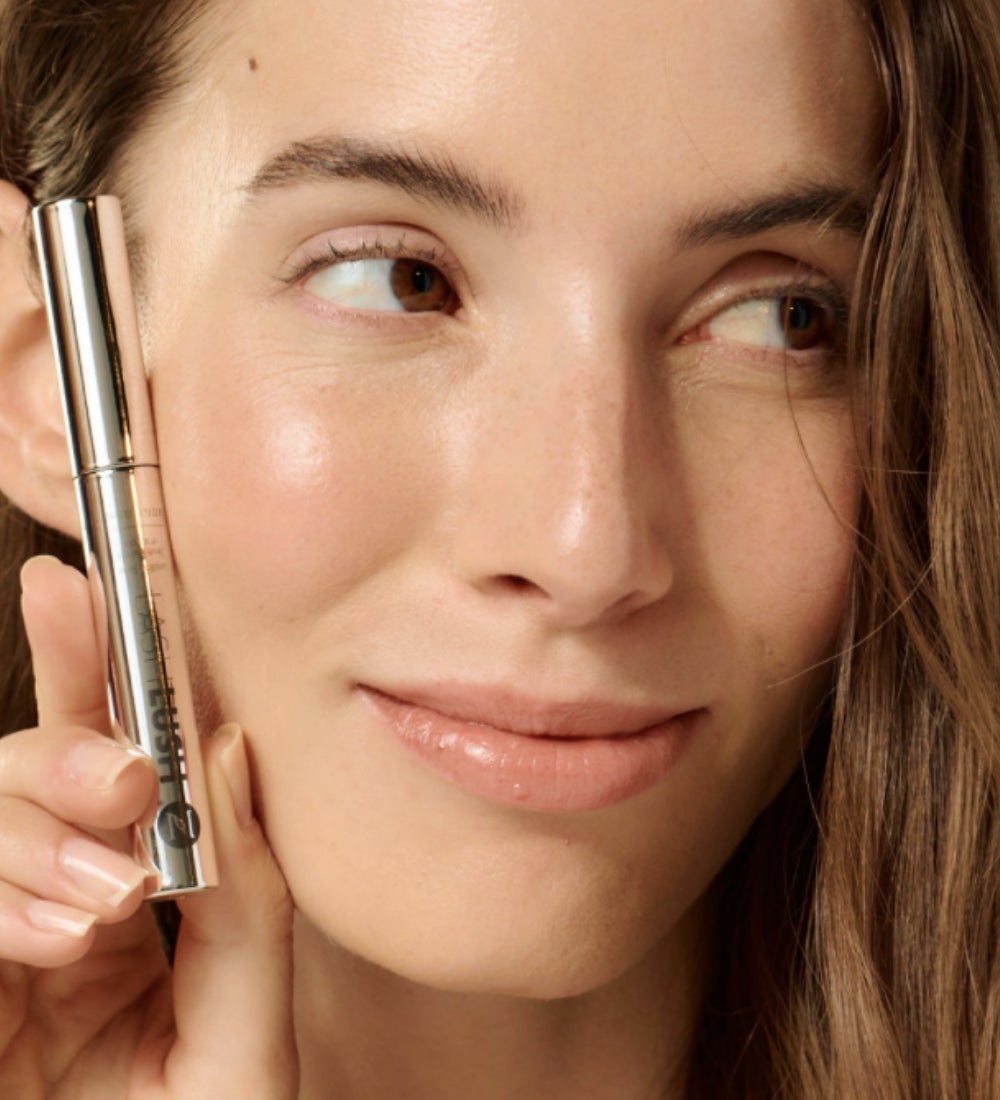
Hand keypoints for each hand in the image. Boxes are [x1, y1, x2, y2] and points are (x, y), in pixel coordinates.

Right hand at [0, 556, 296, 1098]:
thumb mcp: (244, 1023)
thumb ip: (246, 891)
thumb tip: (226, 745)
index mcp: (137, 895)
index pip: (111, 760)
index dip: (89, 667)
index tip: (78, 587)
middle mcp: (59, 900)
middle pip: (29, 770)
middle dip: (68, 751)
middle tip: (129, 779)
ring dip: (35, 837)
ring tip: (106, 899)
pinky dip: (2, 898)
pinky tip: (61, 935)